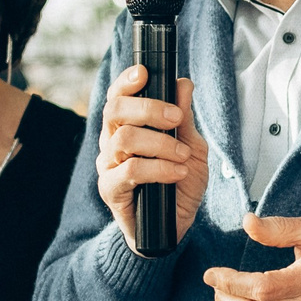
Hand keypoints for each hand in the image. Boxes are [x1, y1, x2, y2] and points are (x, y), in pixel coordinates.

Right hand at [97, 64, 209, 254]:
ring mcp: (108, 165)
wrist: (175, 227)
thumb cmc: (180, 185)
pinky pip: (129, 170)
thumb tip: (183, 83)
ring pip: (123, 139)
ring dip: (160, 143)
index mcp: (127, 126)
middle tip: (176, 118)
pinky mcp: (111, 189)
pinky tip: (177, 173)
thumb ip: (185, 119)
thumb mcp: (192, 148)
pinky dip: (158, 168)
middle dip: (149, 109)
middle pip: (115, 111)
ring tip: (183, 156)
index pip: (118, 96)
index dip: (127, 81)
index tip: (145, 73)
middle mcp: (112, 142)